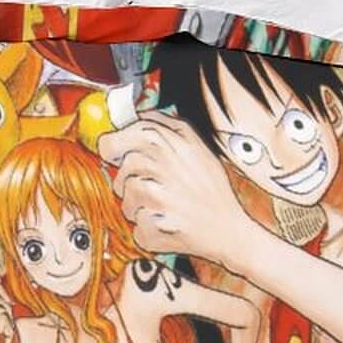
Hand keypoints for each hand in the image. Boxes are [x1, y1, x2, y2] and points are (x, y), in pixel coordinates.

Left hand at [98, 110, 258, 265]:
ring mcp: (158, 197)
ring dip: (137, 206)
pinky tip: (165, 222)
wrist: (228, 228)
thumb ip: (167, 126)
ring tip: (161, 206)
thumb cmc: (212, 191)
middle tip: (146, 186)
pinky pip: (135, 224)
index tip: (114, 152)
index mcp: (175, 143)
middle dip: (128, 179)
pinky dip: (146, 228)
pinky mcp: (154, 226)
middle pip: (124, 166)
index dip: (115, 144)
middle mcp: (165, 166)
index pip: (129, 134)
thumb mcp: (197, 147)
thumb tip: (137, 114)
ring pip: (126, 197)